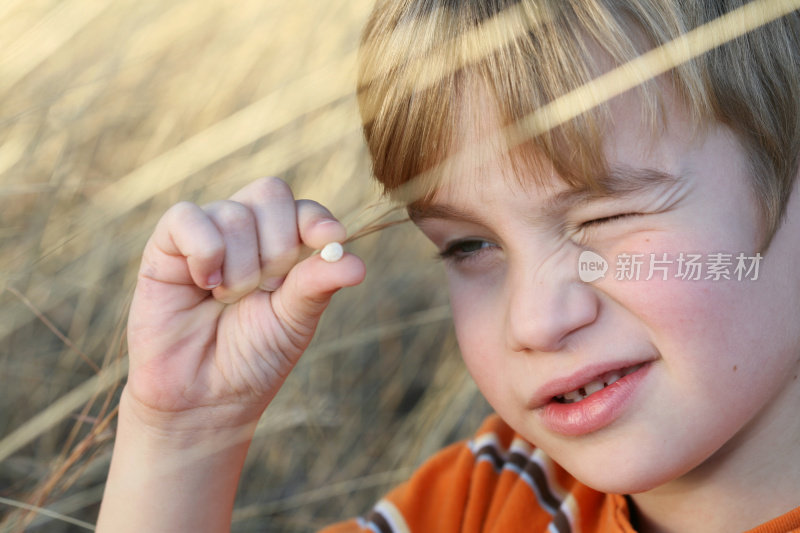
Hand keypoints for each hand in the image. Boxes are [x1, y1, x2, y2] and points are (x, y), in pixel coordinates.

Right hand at [124, 177, 365, 430]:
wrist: (202, 399)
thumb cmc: (251, 360)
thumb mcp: (293, 322)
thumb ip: (317, 286)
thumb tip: (358, 265)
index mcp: (283, 248)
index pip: (303, 209)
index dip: (316, 219)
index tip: (330, 239)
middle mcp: (246, 234)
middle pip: (270, 194)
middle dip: (278, 245)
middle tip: (266, 289)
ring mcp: (206, 236)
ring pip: (234, 213)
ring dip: (241, 265)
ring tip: (228, 300)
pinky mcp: (165, 247)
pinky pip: (187, 218)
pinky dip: (204, 250)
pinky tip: (205, 285)